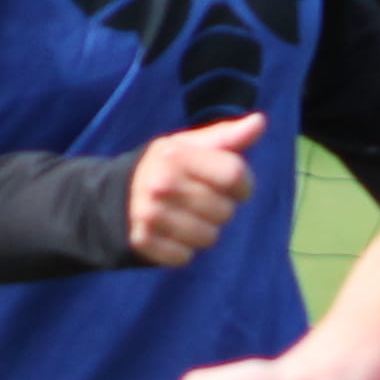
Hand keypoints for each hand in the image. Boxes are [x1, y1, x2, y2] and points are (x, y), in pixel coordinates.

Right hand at [128, 111, 266, 266]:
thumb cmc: (169, 167)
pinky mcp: (142, 241)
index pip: (235, 174)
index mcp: (176, 155)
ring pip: (208, 238)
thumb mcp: (193, 145)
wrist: (119, 193)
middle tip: (199, 200)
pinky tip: (172, 233)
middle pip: (225, 211)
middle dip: (220, 208)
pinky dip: (183, 250)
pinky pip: (185, 257)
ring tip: (186, 216)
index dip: (243, 185)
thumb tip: (259, 122)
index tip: (233, 186)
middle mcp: (160, 184)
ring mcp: (149, 214)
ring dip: (204, 231)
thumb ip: (227, 136)